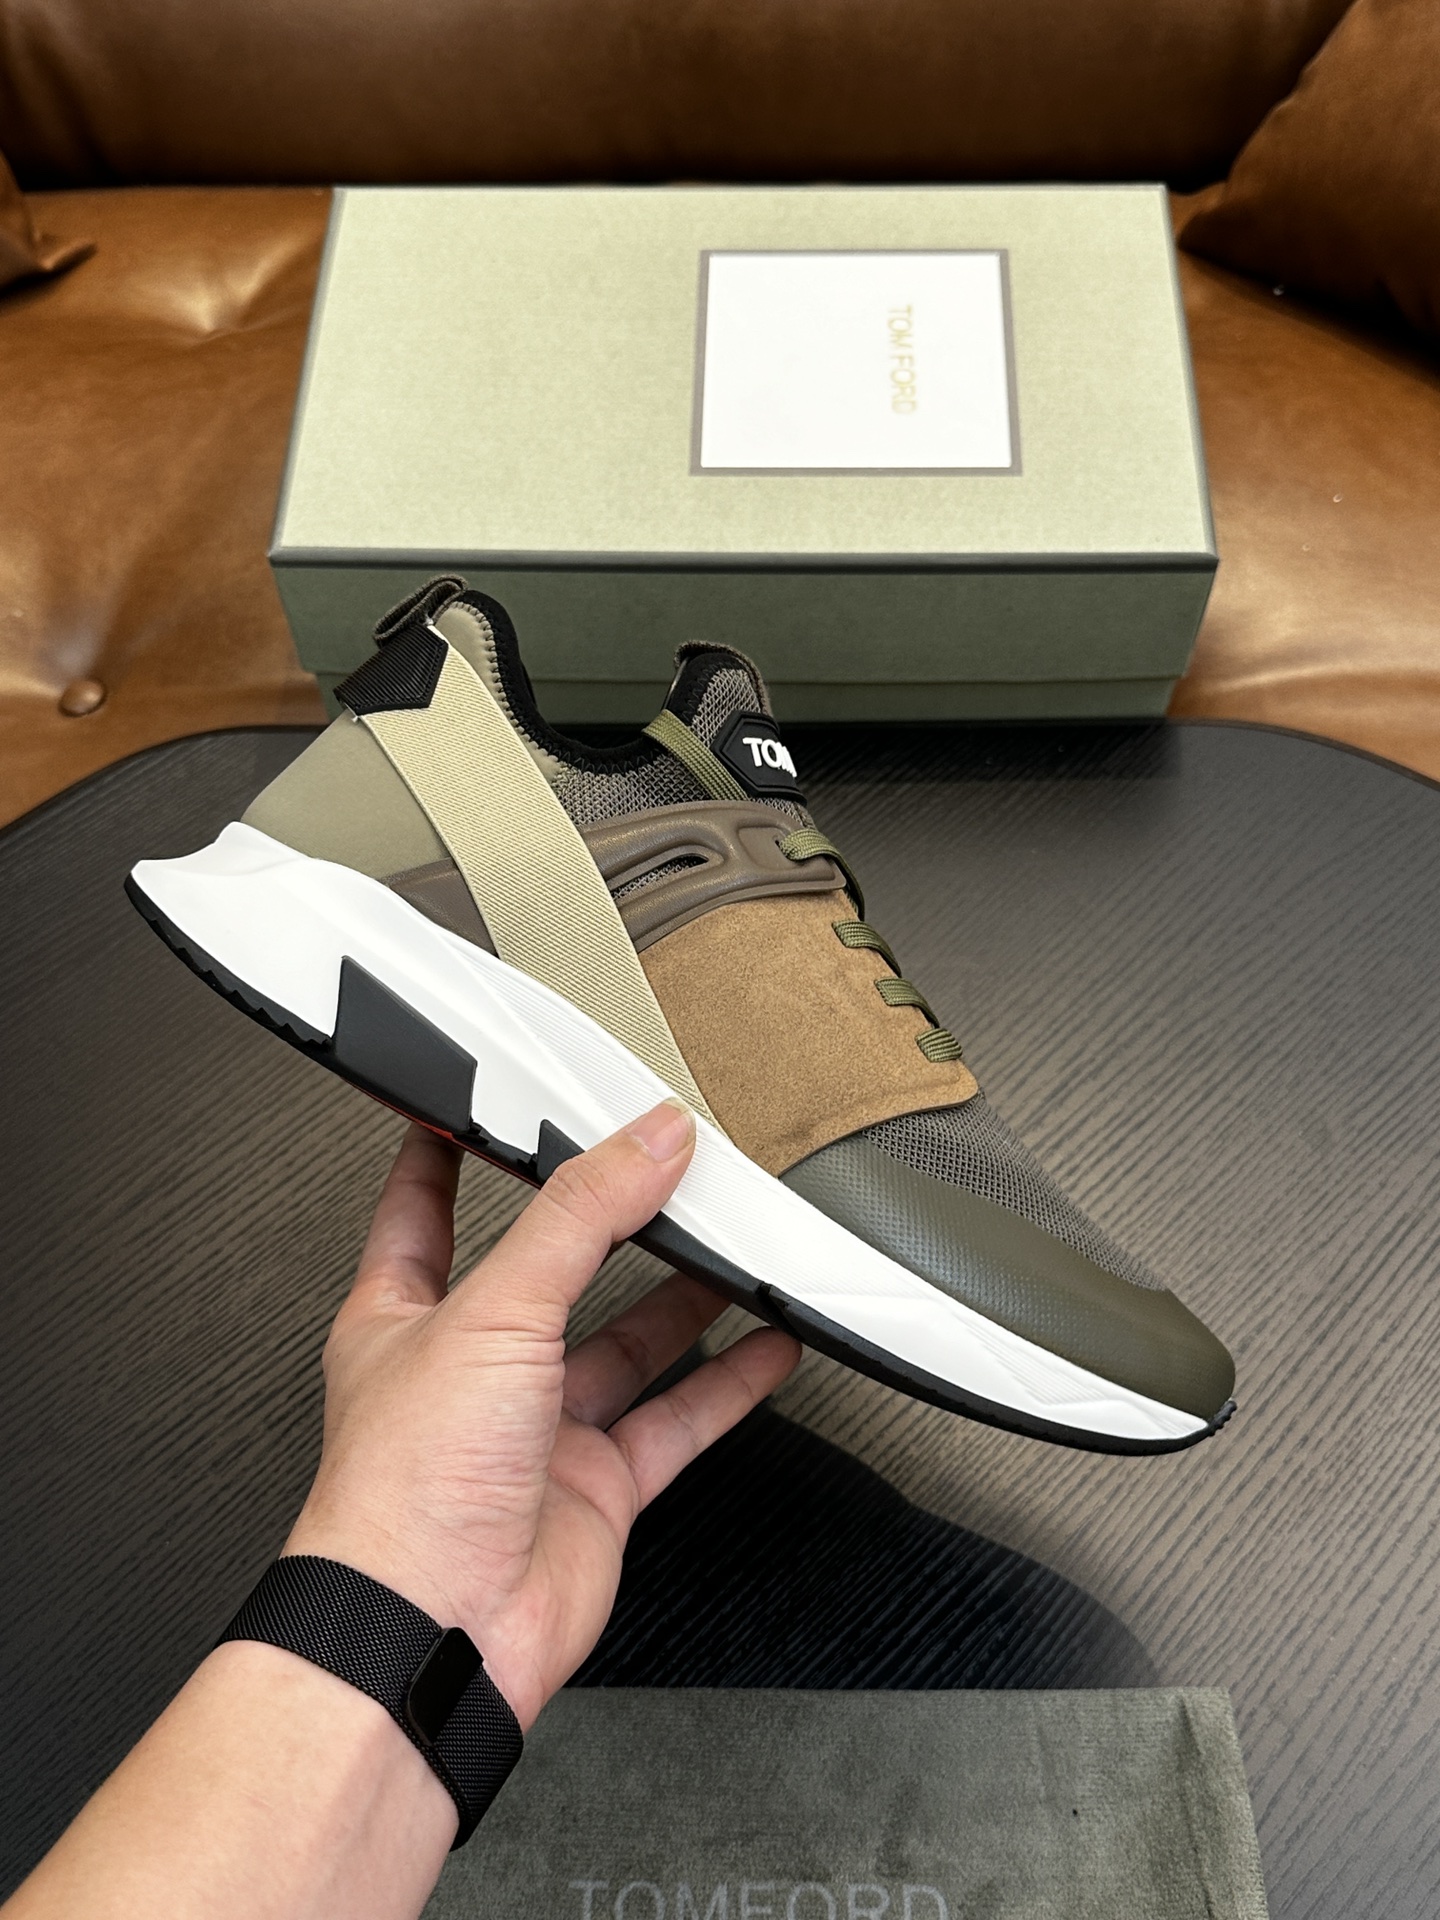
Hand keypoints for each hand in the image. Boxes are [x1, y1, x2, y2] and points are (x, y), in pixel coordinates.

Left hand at [285, 1099, 799, 1729]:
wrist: (435, 1634)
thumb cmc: (403, 1493)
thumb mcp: (493, 1313)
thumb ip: (577, 1220)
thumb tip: (644, 1144)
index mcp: (404, 1316)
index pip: (425, 1207)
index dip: (453, 1151)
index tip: (485, 1106)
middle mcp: (470, 1369)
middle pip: (549, 1270)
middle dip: (602, 1220)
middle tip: (658, 1165)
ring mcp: (535, 1430)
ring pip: (623, 1342)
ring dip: (680, 1294)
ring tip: (733, 1240)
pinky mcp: (594, 1486)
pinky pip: (674, 1418)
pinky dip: (726, 1382)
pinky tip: (765, 1347)